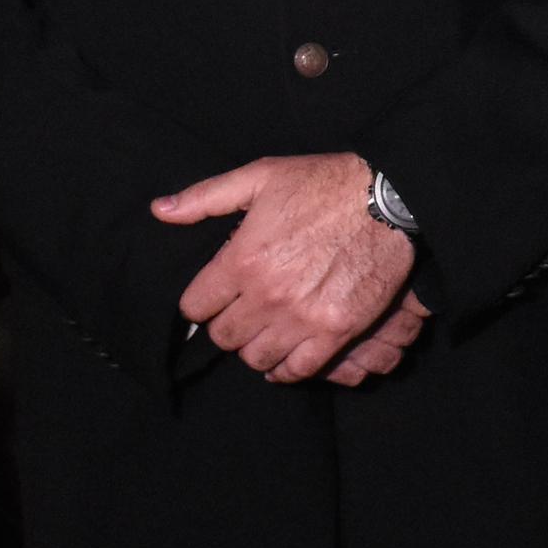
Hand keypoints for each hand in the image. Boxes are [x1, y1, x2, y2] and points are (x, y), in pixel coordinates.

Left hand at [153, 152, 415, 381]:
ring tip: (262, 332)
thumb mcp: (260, 176)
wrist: (388, 200)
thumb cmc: (323, 184)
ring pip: (256, 357)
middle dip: (225, 325)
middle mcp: (268, 296)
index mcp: (243, 259)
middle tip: (238, 313)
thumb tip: (159, 210)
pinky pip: (298, 370)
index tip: (211, 297)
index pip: (196, 307)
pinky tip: (285, 357)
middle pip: (224, 337)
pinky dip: (286, 369)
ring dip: (254, 347)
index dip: (199, 303)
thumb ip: (205, 197)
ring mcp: (302, 318)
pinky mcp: (336, 332)